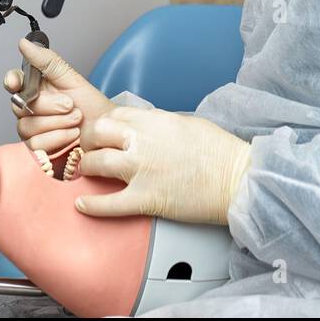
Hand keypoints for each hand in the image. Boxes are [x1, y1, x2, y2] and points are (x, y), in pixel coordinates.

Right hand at [2, 38, 114, 153]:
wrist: (108, 134)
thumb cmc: (93, 107)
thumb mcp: (72, 79)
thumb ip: (47, 61)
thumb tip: (24, 44)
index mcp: (37, 89)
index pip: (14, 82)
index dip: (12, 81)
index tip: (16, 82)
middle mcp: (31, 110)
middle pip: (20, 106)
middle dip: (49, 105)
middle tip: (70, 105)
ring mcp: (33, 131)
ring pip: (27, 127)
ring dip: (57, 123)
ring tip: (75, 121)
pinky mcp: (38, 151)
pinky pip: (35, 144)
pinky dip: (57, 139)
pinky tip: (71, 136)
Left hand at [76, 107, 251, 225]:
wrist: (237, 180)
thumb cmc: (220, 152)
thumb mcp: (188, 123)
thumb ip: (160, 124)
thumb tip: (144, 128)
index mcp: (154, 121)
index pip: (114, 115)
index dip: (104, 126)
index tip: (102, 135)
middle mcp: (143, 141)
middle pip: (97, 134)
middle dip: (88, 142)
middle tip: (88, 151)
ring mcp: (142, 170)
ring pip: (98, 164)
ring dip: (87, 168)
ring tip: (84, 172)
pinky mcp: (146, 198)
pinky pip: (110, 203)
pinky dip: (92, 205)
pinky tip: (82, 204)